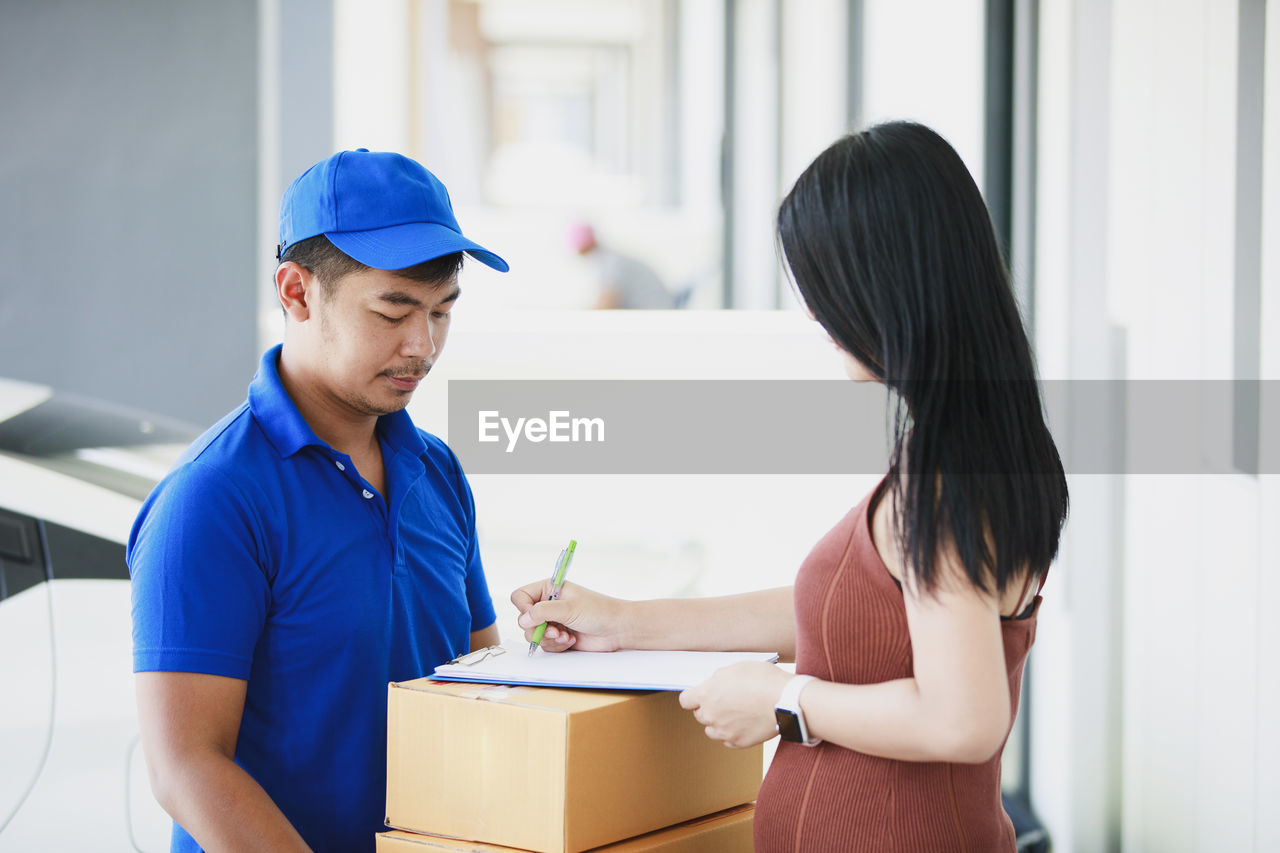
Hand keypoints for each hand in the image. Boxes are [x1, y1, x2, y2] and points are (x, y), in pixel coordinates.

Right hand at [511, 580, 628, 652]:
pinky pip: (544, 645)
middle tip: (555, 630)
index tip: (534, 617)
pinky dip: (556, 645)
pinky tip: (571, 641)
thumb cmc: (599, 611)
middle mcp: (548, 604)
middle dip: (539, 628)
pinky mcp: (557, 637)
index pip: (520, 596)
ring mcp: (552, 621)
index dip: (523, 609)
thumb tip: (523, 619)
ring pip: (533, 634)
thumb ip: (543, 612)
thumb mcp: (569, 608)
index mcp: (549, 589)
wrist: (617, 629)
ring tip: (566, 636)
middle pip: (524, 619)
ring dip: (549, 639)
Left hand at [678, 661, 793, 748]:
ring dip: (719, 723)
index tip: (701, 696)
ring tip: (737, 713)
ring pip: (712, 730)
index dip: (693, 698)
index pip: (686, 701)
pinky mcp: (738, 743)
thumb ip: (719, 678)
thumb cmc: (764, 680)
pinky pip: (728, 740)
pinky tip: (745, 723)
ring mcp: (724, 731)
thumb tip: (713, 684)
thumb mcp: (737, 668)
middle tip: (727, 701)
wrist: (787, 701)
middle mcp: (712, 715)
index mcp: (707, 694)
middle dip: (710, 708)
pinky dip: (733, 733)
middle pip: (699, 716)